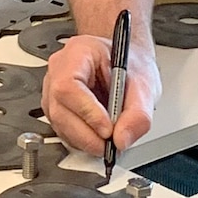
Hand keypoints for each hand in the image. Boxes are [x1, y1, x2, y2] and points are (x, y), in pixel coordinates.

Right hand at [42, 35, 159, 157]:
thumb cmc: (130, 64)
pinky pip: (63, 130)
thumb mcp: (144, 84)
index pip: (69, 86)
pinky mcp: (56, 109)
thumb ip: (138, 113)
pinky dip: (82, 140)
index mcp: (78, 53)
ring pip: (59, 124)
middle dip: (87, 135)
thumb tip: (122, 139)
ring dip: (85, 140)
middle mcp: (59, 71)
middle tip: (111, 145)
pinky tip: (99, 137)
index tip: (108, 130)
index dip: (87, 112)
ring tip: (109, 141)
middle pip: (60, 110)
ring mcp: (52, 90)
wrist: (126, 63)